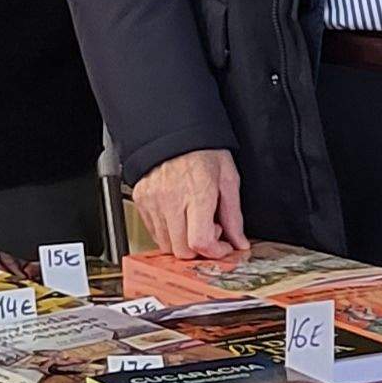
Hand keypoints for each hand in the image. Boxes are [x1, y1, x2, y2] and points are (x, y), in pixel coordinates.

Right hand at [130, 150, 245, 258]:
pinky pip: (153, 232)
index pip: (200, 242)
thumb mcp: (228, 178)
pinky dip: (168, 233)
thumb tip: (239, 241)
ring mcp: (153, 201)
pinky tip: (180, 217)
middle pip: (182, 250)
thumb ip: (234, 215)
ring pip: (166, 245)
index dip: (215, 252)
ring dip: (183, 242)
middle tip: (209, 232)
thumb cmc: (202, 150)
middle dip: (200, 250)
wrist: (174, 130)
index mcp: (197, 194)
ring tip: (193, 221)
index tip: (222, 246)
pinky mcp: (141, 201)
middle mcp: (172, 200)